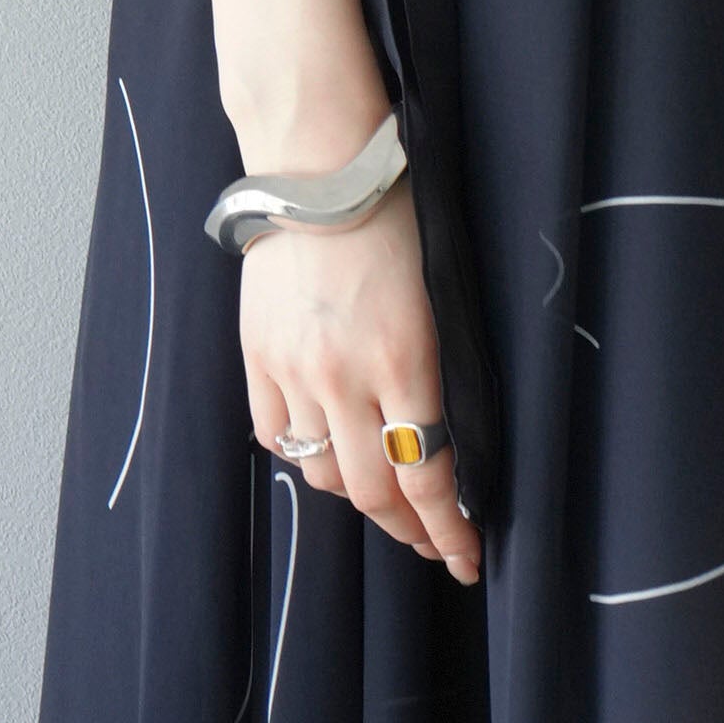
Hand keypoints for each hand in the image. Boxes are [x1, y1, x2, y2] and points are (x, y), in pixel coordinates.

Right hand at [241, 175, 480, 584]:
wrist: (316, 165)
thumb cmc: (395, 213)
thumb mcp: (440, 293)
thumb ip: (439, 370)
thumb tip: (446, 438)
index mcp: (406, 357)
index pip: (430, 473)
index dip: (449, 529)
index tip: (465, 557)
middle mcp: (346, 376)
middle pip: (375, 490)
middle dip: (410, 530)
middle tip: (432, 546)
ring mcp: (295, 370)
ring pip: (325, 474)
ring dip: (360, 499)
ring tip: (384, 503)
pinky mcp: (258, 357)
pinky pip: (278, 436)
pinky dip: (304, 456)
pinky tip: (326, 453)